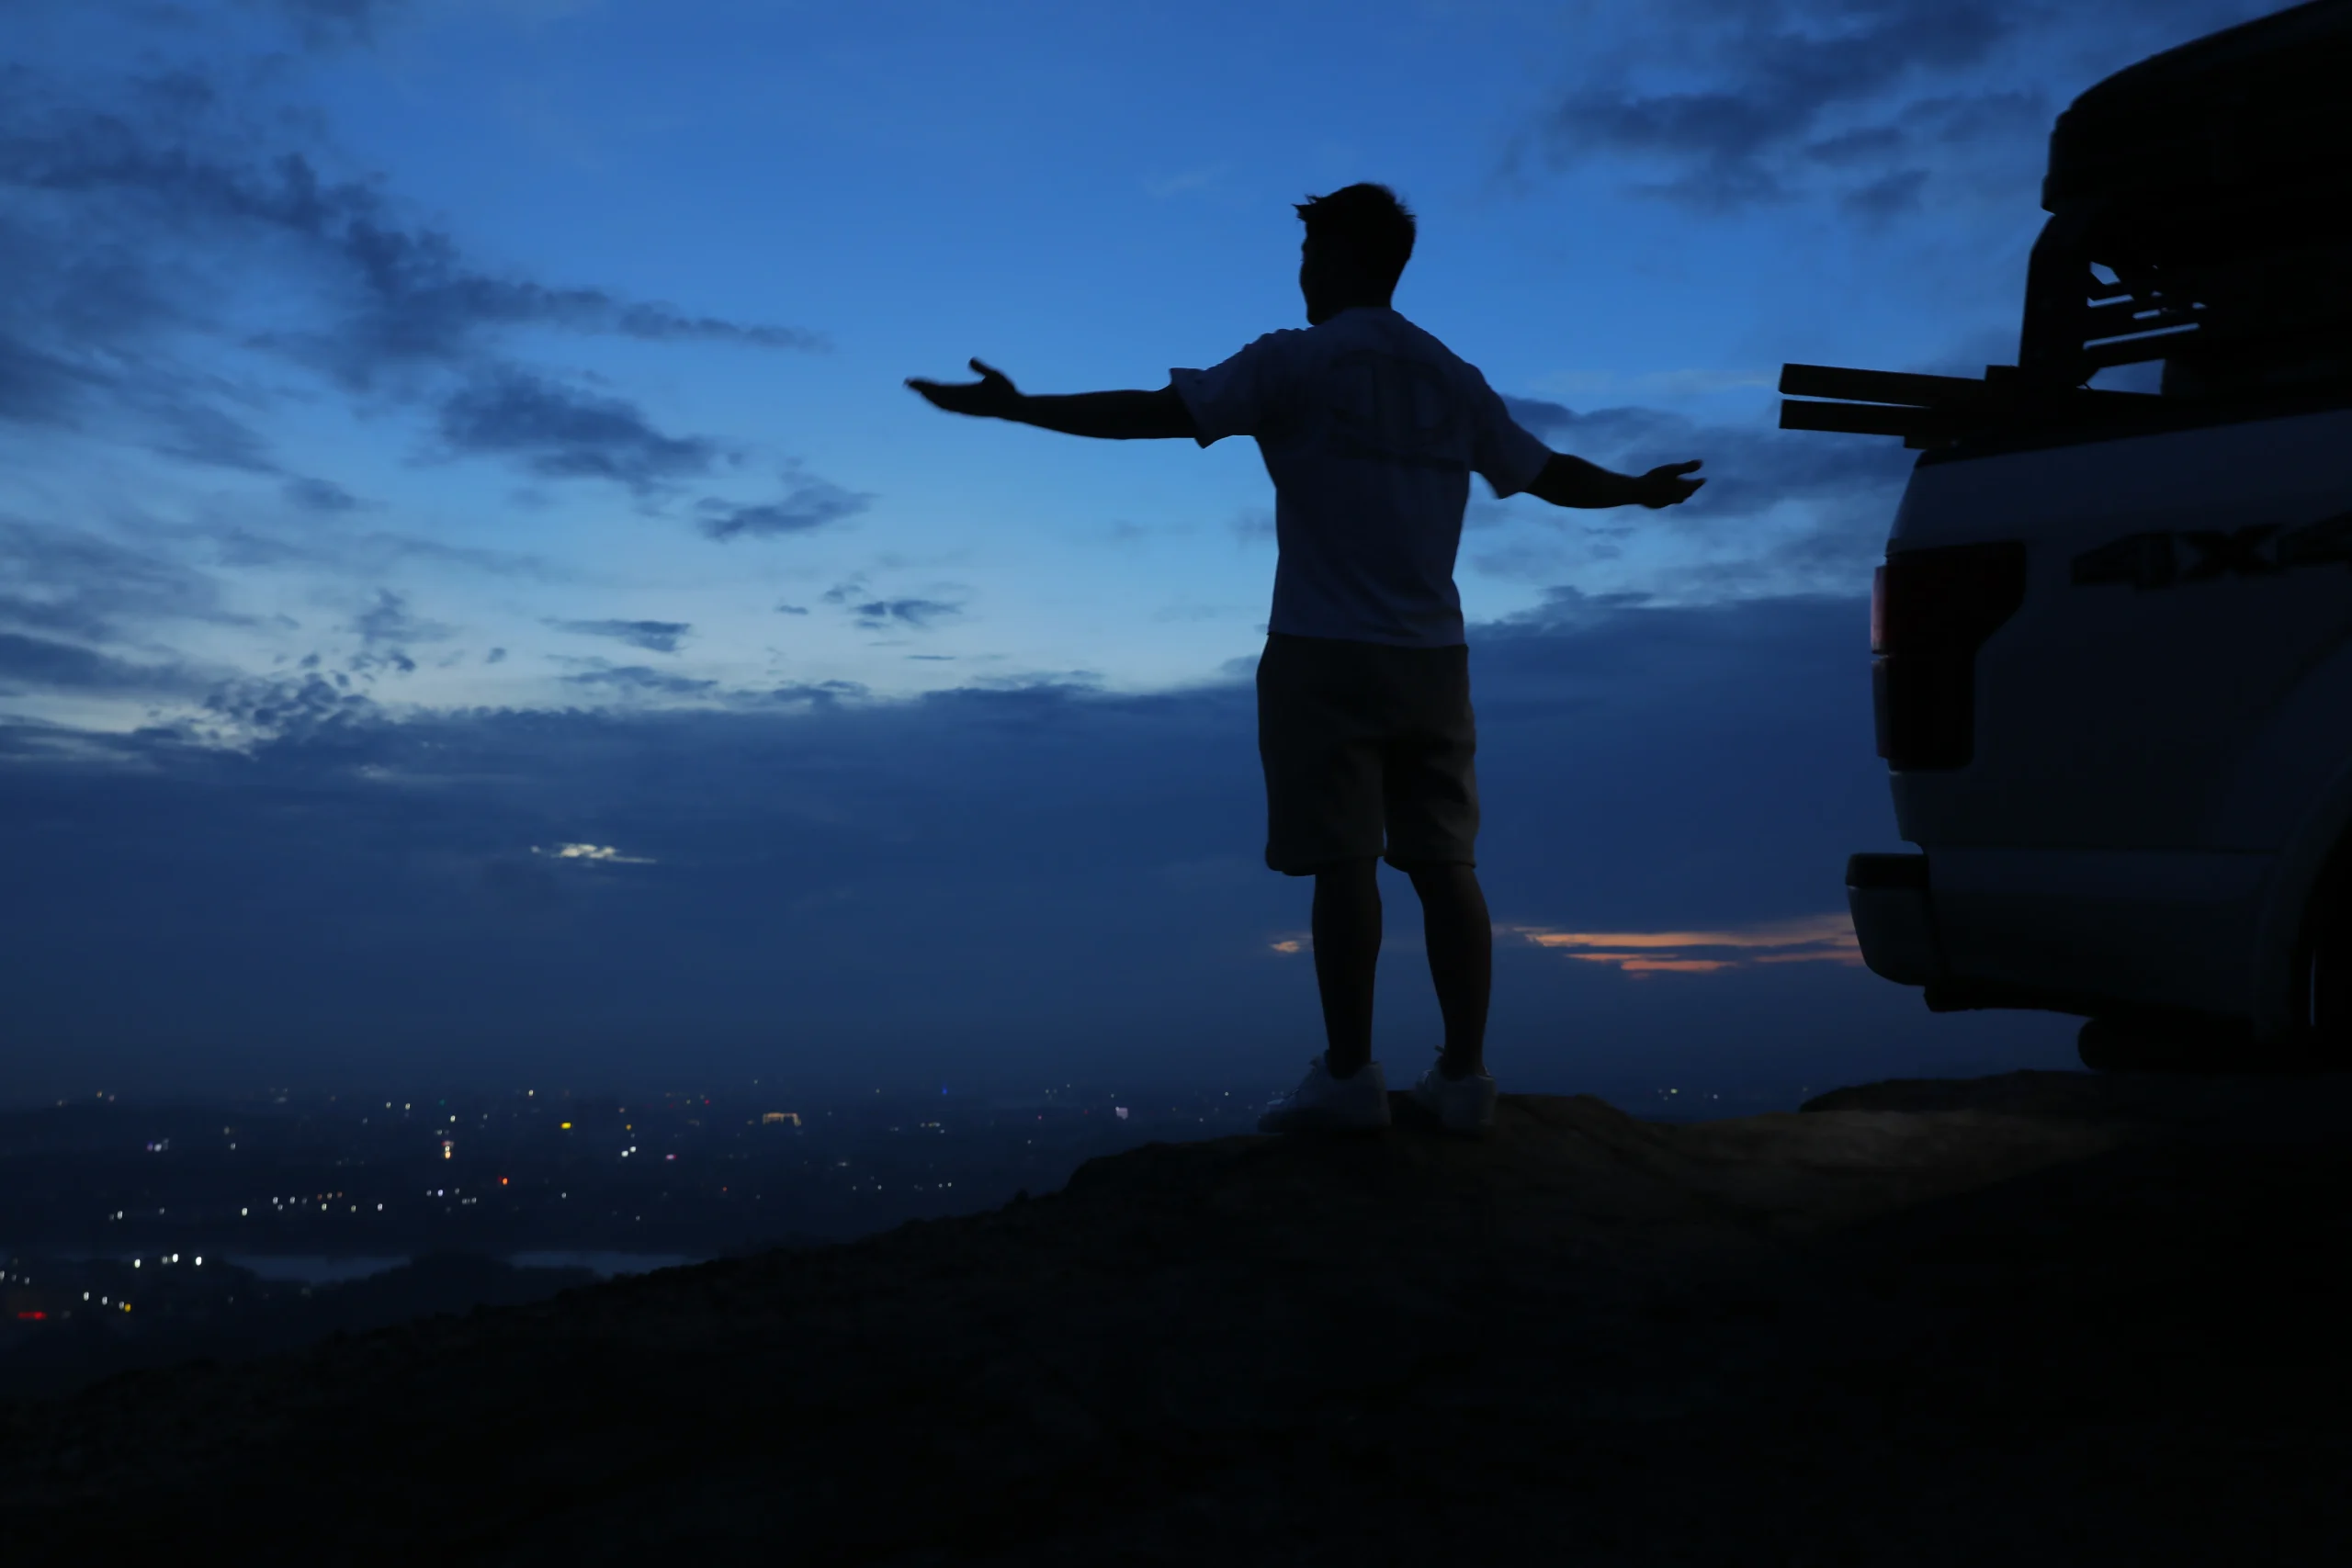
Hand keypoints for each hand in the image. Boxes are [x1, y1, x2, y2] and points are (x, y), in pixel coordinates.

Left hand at [905, 358, 1023, 418]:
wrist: (1013, 410)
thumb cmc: (1006, 390)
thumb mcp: (996, 376)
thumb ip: (982, 368)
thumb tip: (970, 360)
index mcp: (963, 394)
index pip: (938, 389)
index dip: (924, 385)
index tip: (911, 381)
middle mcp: (960, 404)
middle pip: (935, 397)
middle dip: (921, 389)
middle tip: (907, 383)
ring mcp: (963, 409)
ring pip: (940, 403)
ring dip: (928, 396)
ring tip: (917, 389)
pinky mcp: (966, 411)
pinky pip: (946, 407)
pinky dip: (937, 402)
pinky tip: (934, 400)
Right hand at [1635, 459, 1704, 507]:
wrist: (1638, 492)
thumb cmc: (1655, 478)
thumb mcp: (1672, 469)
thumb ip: (1687, 467)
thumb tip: (1701, 462)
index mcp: (1681, 488)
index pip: (1694, 485)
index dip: (1699, 482)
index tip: (1704, 479)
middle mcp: (1676, 497)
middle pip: (1687, 493)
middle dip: (1691, 489)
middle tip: (1695, 485)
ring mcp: (1667, 502)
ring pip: (1678, 499)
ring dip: (1682, 495)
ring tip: (1683, 492)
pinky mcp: (1658, 505)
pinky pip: (1669, 501)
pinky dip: (1672, 498)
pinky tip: (1667, 496)